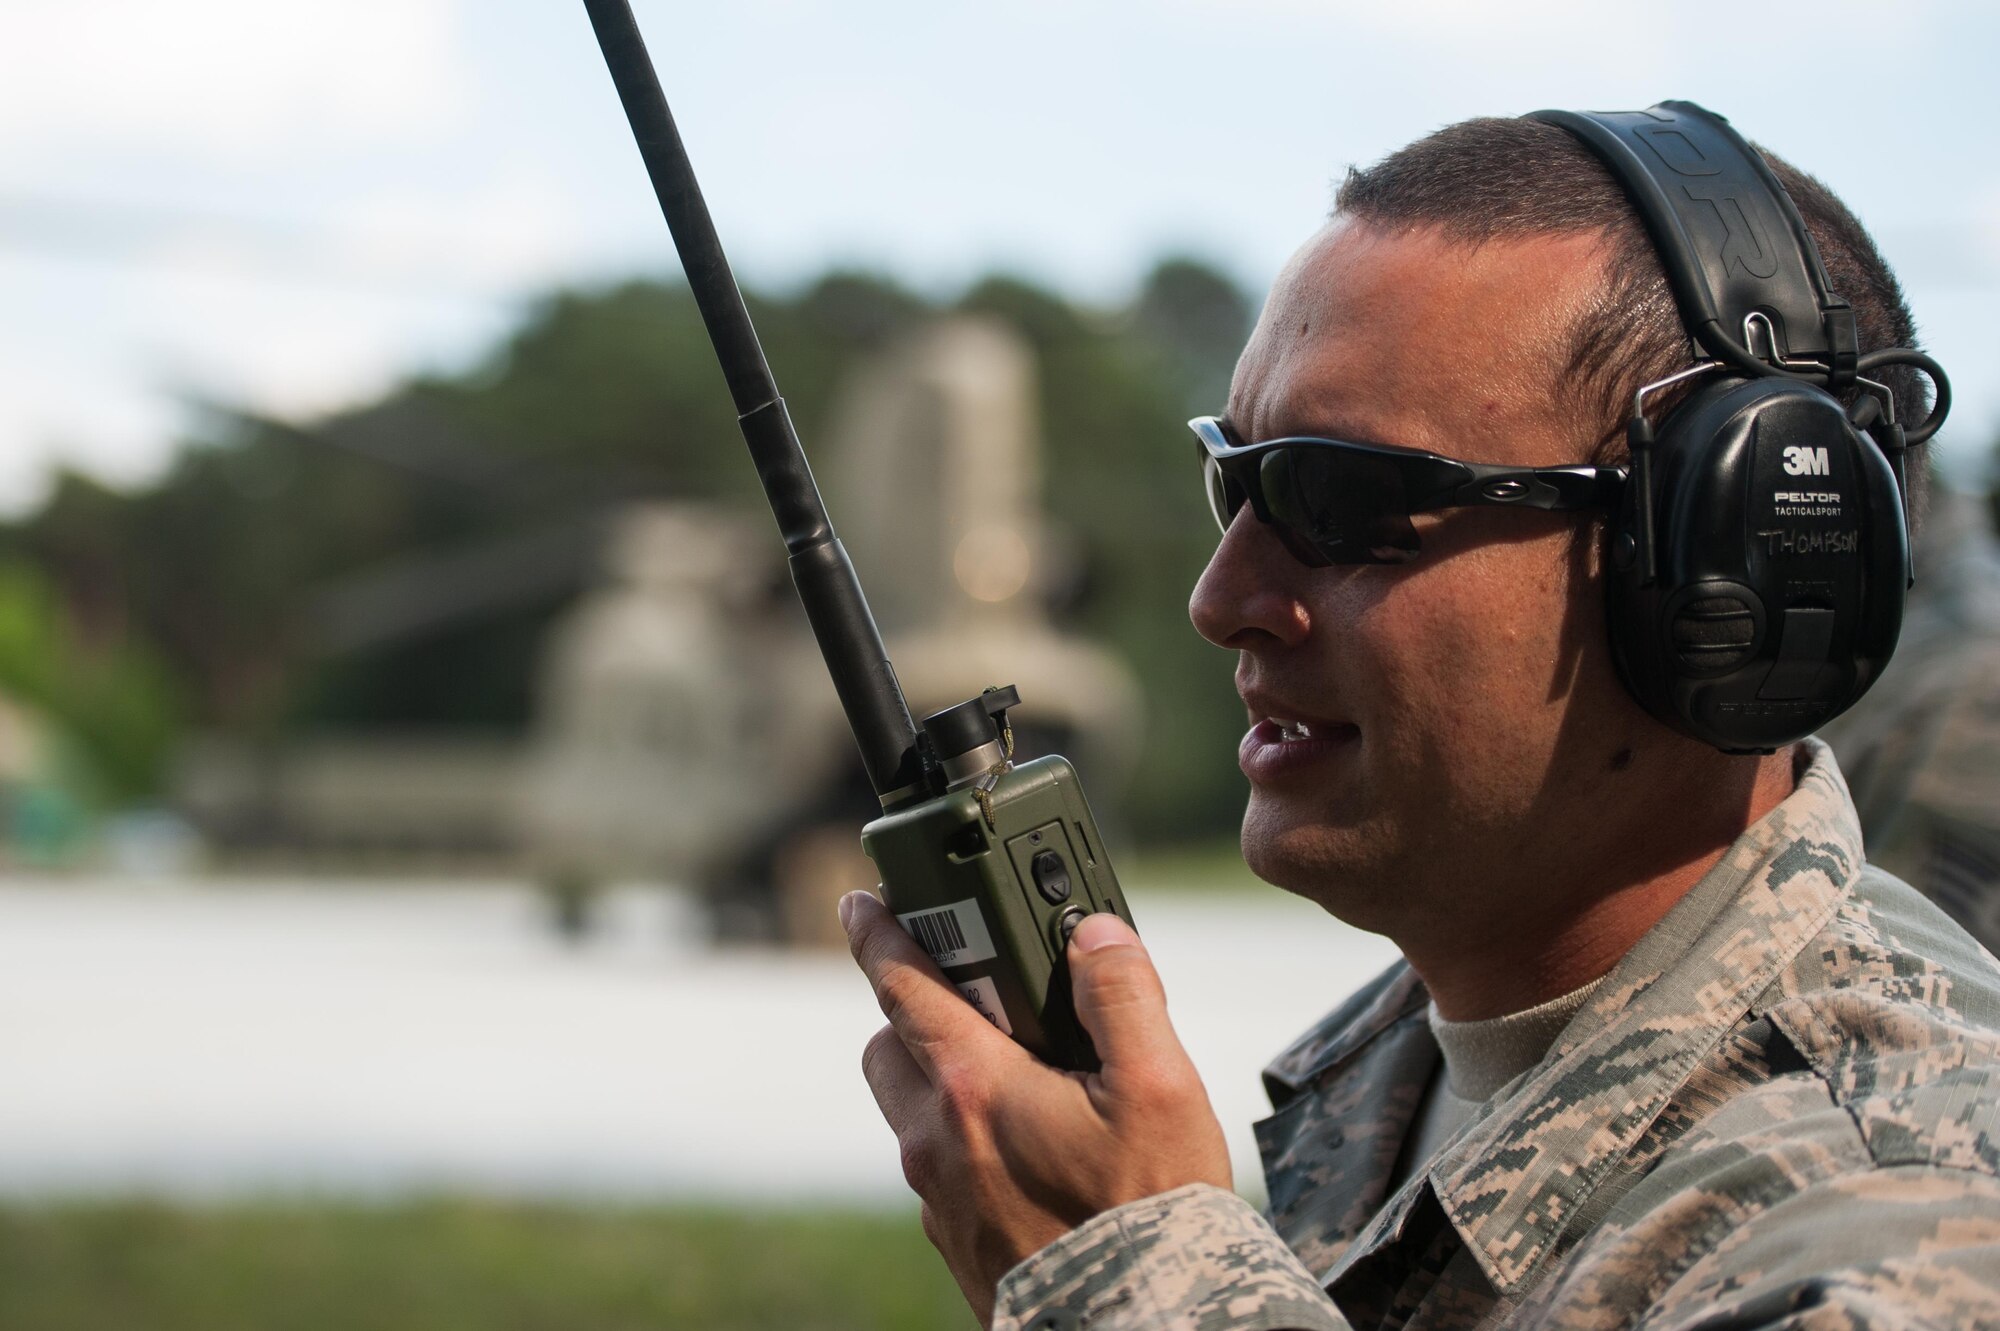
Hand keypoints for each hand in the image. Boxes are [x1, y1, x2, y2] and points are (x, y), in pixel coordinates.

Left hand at [841, 890, 1231, 1326]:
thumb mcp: (1160, 1087)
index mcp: (974, 1089)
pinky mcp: (957, 1243)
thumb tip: (1093, 935)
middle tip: (973, 996)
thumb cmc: (1150, 1213)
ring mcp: (940, 1199)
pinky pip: (941, 1169)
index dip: (877, 935)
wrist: (1142, 1327)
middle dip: (914, 1012)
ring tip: (1019, 1077)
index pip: (901, 989)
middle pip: (890, 1049)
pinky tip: (1033, 1148)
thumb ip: (1123, 995)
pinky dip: (967, 1140)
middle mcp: (937, 1142)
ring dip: (942, 1079)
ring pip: (912, 1114)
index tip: (861, 902)